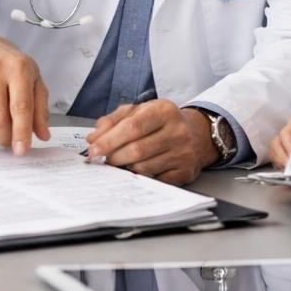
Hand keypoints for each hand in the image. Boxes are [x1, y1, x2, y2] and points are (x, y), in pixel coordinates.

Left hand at [84, 100, 217, 185]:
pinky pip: (154, 180)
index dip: (109, 140)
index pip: (132, 127)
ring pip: (143, 168)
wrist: (196, 134)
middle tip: (104, 159)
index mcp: (164, 110)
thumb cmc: (161, 122)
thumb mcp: (139, 112)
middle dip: (114, 157)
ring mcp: (183, 153)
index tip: (93, 149)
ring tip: (121, 162)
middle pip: (137, 150)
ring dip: (126, 168)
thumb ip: (113, 121)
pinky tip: (138, 169)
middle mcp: (177, 131)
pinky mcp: (185, 172)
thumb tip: (93, 138)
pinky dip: (141, 177)